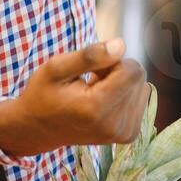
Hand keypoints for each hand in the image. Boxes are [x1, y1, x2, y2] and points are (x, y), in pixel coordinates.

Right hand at [0, 39, 148, 156]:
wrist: (38, 129)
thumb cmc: (44, 94)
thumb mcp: (56, 68)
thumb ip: (89, 55)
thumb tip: (121, 45)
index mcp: (97, 108)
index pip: (132, 70)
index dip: (113, 61)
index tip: (92, 69)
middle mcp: (115, 124)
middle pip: (138, 78)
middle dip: (117, 72)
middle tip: (91, 81)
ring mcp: (124, 133)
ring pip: (141, 87)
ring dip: (120, 83)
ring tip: (95, 92)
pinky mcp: (129, 135)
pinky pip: (140, 100)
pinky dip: (124, 95)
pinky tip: (103, 101)